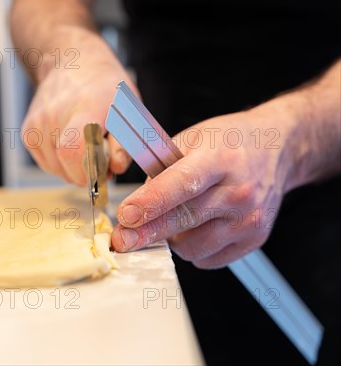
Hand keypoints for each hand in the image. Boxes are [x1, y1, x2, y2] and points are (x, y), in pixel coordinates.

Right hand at [20, 29, 134, 185]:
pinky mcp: (28, 132)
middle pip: (66, 166)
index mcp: (84, 108)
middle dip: (87, 174)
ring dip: (74, 170)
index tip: (103, 170)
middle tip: (101, 160)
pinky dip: (61, 164)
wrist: (74, 63)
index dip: (87, 171)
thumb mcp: (129, 110)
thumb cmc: (107, 89)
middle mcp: (54, 115)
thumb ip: (125, 143)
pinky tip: (71, 145)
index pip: (72, 150)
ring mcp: (37, 123)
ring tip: (86, 149)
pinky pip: (46, 164)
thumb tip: (114, 168)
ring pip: (56, 170)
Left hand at [110, 103, 297, 268]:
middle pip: (184, 220)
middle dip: (146, 233)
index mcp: (220, 158)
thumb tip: (136, 204)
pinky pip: (208, 259)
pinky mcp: (254, 239)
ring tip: (176, 217)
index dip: (151, 203)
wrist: (276, 150)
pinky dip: (193, 248)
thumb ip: (160, 168)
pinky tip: (196, 227)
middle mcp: (239, 191)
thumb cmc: (229, 143)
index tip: (125, 216)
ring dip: (172, 238)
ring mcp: (250, 219)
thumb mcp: (191, 138)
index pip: (183, 184)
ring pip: (192, 246)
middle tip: (122, 240)